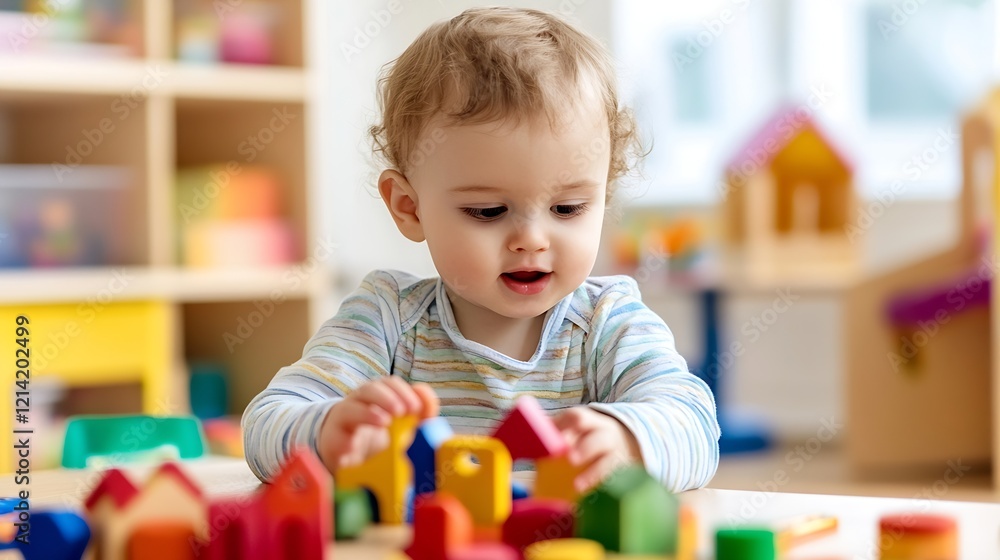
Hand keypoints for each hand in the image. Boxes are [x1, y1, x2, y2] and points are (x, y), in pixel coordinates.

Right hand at [318, 376, 438, 471]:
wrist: (343, 454)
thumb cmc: (375, 434)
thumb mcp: (402, 424)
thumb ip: (420, 412)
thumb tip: (429, 402)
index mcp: (376, 397)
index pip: (389, 384)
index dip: (403, 391)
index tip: (415, 408)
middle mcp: (358, 403)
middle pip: (368, 389)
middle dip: (386, 397)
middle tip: (401, 411)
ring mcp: (343, 421)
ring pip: (349, 408)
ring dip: (367, 413)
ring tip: (384, 423)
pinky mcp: (332, 441)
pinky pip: (335, 437)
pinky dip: (345, 441)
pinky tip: (355, 447)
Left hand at [553, 406, 642, 492]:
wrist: (628, 441)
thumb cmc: (589, 436)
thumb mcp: (578, 429)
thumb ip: (555, 433)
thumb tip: (521, 442)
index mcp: (588, 420)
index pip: (576, 418)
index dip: (563, 426)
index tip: (550, 438)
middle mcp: (605, 433)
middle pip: (597, 435)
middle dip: (584, 447)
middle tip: (570, 459)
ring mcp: (616, 452)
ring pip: (609, 459)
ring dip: (593, 473)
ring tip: (577, 486)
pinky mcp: (623, 471)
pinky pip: (616, 479)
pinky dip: (604, 487)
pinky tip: (594, 497)